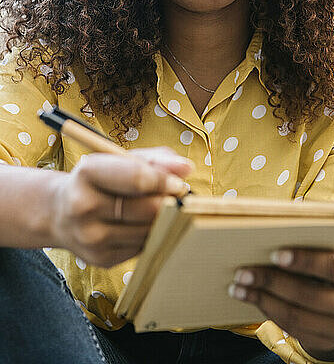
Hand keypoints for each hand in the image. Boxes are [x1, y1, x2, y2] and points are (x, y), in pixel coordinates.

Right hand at [48, 147, 192, 267]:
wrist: (61, 212)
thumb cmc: (100, 180)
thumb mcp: (120, 160)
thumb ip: (155, 160)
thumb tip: (186, 168)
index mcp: (88, 173)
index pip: (136, 178)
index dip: (164, 181)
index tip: (180, 183)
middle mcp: (84, 206)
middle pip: (146, 209)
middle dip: (170, 202)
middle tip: (179, 197)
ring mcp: (91, 237)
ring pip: (148, 231)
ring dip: (163, 220)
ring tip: (162, 209)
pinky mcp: (101, 259)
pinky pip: (142, 247)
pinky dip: (151, 235)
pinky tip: (144, 225)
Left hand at [229, 247, 333, 361]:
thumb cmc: (331, 270)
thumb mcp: (331, 254)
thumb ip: (311, 242)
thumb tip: (272, 230)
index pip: (333, 266)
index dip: (304, 261)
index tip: (274, 254)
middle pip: (309, 294)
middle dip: (272, 281)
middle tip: (243, 271)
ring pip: (296, 315)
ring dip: (262, 299)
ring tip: (238, 286)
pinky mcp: (326, 343)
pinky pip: (292, 328)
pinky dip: (267, 311)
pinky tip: (250, 298)